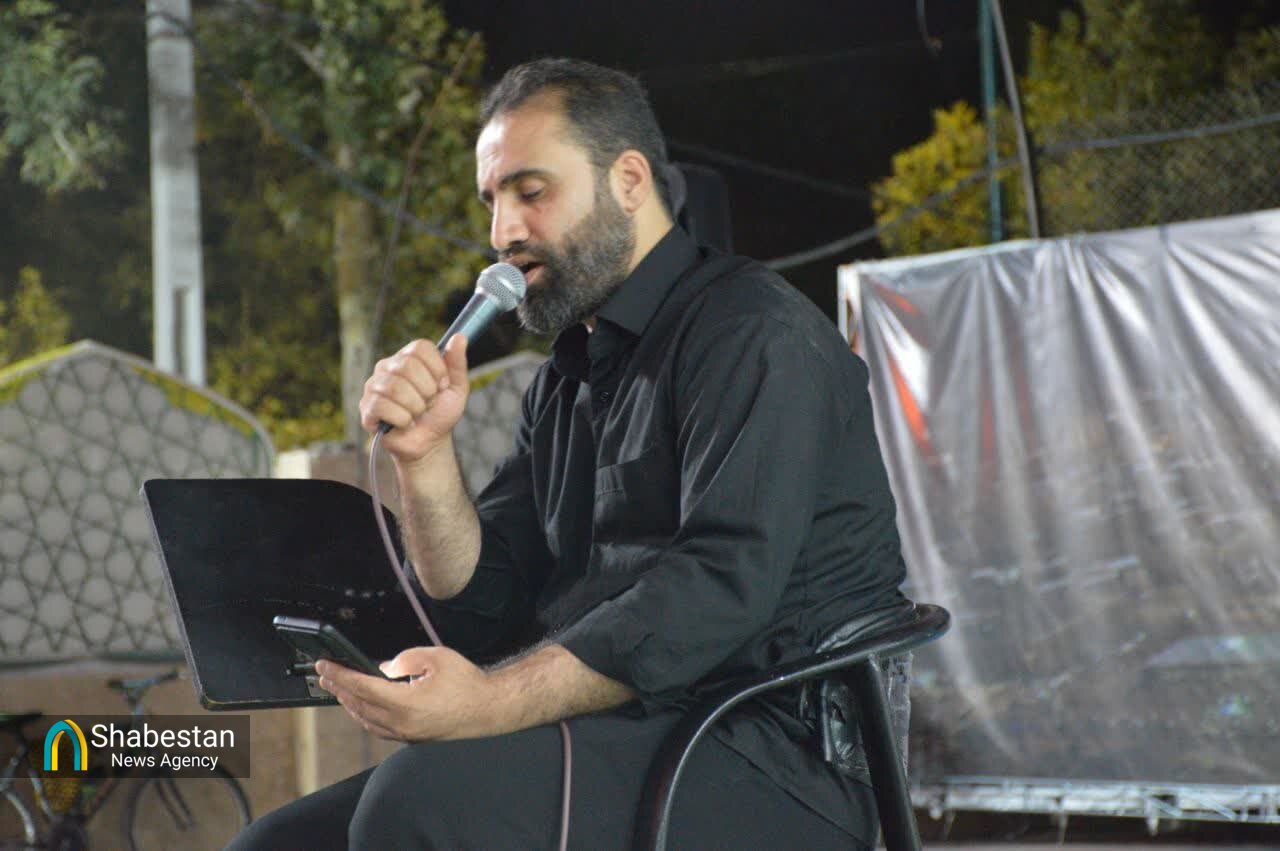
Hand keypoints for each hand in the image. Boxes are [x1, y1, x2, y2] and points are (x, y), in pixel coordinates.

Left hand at [315, 646, 498, 741]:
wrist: (488, 709)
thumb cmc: (467, 683)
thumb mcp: (436, 658)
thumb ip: (405, 660)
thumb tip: (383, 667)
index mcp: (406, 703)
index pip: (362, 687)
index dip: (341, 675)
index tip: (325, 665)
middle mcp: (402, 723)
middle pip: (359, 705)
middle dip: (339, 688)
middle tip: (325, 674)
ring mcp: (405, 733)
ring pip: (366, 720)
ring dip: (349, 703)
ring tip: (338, 688)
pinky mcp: (411, 737)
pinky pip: (378, 728)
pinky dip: (363, 715)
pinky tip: (361, 707)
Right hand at [359, 335, 469, 463]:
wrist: (429, 443)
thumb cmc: (440, 413)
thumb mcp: (456, 388)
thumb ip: (457, 363)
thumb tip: (459, 336)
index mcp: (408, 357)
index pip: (420, 347)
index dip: (437, 368)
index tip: (442, 385)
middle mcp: (387, 367)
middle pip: (408, 365)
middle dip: (427, 390)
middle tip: (428, 403)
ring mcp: (374, 386)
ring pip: (396, 387)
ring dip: (416, 406)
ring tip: (417, 414)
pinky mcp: (367, 407)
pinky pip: (382, 406)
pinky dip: (402, 419)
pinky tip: (406, 423)